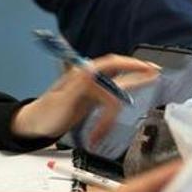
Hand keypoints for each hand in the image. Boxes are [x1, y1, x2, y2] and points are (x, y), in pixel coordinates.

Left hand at [11, 54, 159, 142]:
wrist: (34, 126)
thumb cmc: (44, 114)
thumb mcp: (61, 101)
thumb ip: (79, 85)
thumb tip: (94, 69)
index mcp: (82, 74)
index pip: (110, 64)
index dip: (129, 64)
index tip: (146, 68)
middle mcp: (89, 78)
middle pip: (118, 71)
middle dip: (138, 70)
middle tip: (157, 71)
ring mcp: (91, 89)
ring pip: (118, 84)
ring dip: (133, 86)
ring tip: (153, 79)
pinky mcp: (92, 99)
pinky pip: (113, 97)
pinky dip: (122, 100)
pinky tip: (134, 96)